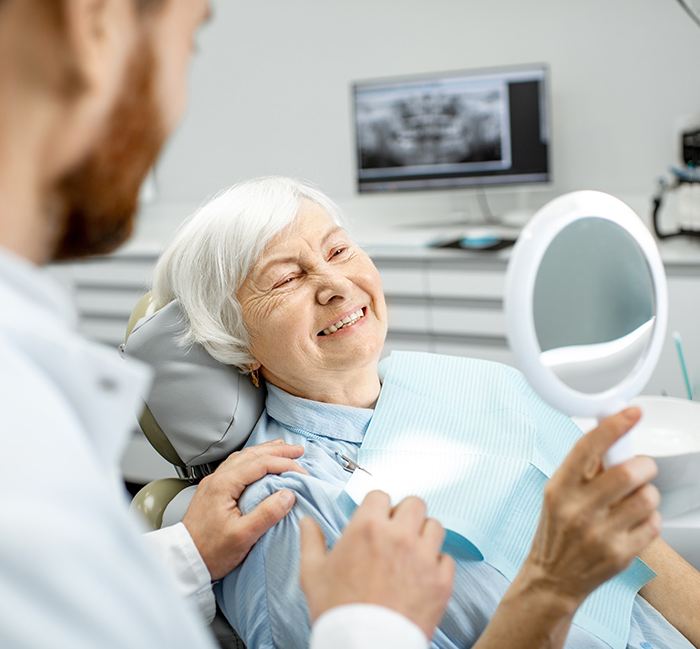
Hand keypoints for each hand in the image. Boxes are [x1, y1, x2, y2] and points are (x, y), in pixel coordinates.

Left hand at [182, 439, 306, 579]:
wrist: (183, 562)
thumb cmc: (211, 552)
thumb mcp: (243, 536)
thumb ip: (267, 514)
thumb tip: (288, 494)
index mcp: (224, 484)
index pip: (260, 464)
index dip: (284, 463)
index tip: (302, 471)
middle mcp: (217, 478)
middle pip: (251, 455)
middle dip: (277, 450)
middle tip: (298, 450)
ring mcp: (214, 483)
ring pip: (243, 457)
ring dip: (265, 451)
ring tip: (283, 449)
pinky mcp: (213, 491)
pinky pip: (237, 465)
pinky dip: (253, 459)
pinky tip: (259, 462)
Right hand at [300, 491, 454, 639]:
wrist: (364, 647)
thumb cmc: (337, 611)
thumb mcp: (313, 573)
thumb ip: (311, 541)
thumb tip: (307, 522)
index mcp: (367, 527)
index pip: (381, 495)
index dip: (377, 507)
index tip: (376, 520)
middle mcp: (399, 535)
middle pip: (415, 504)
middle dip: (405, 514)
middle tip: (397, 532)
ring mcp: (423, 557)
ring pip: (434, 527)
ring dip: (423, 535)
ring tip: (412, 552)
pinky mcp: (441, 580)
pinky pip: (447, 558)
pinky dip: (437, 564)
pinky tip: (423, 575)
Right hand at [523, 408, 660, 609]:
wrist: (552, 577)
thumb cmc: (556, 530)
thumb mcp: (557, 493)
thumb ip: (582, 467)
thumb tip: (609, 432)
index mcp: (559, 487)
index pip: (588, 447)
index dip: (613, 426)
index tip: (632, 412)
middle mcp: (578, 509)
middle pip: (629, 472)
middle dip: (643, 465)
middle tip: (640, 468)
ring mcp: (600, 533)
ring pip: (647, 497)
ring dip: (648, 493)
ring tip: (634, 499)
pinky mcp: (621, 554)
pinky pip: (653, 523)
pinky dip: (650, 518)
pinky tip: (633, 522)